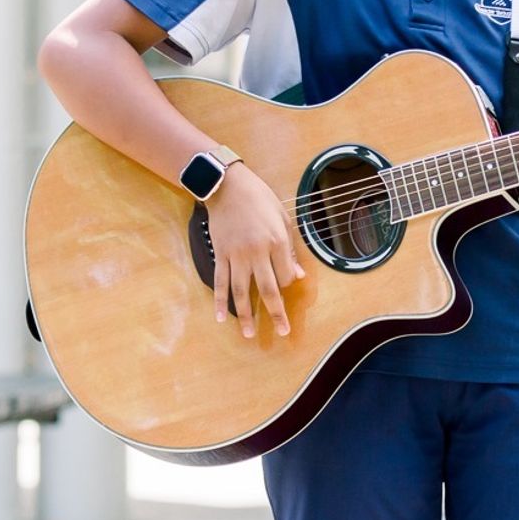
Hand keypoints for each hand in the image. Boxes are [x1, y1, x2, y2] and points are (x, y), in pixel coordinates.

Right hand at [203, 162, 304, 338]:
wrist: (227, 185)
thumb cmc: (260, 199)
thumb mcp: (283, 219)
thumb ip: (290, 250)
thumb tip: (298, 276)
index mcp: (277, 241)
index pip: (286, 275)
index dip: (287, 284)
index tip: (285, 283)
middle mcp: (258, 251)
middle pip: (268, 289)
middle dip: (276, 313)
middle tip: (282, 332)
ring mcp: (237, 255)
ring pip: (242, 291)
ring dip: (246, 315)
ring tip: (249, 334)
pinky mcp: (220, 254)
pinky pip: (220, 281)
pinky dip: (220, 301)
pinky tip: (221, 317)